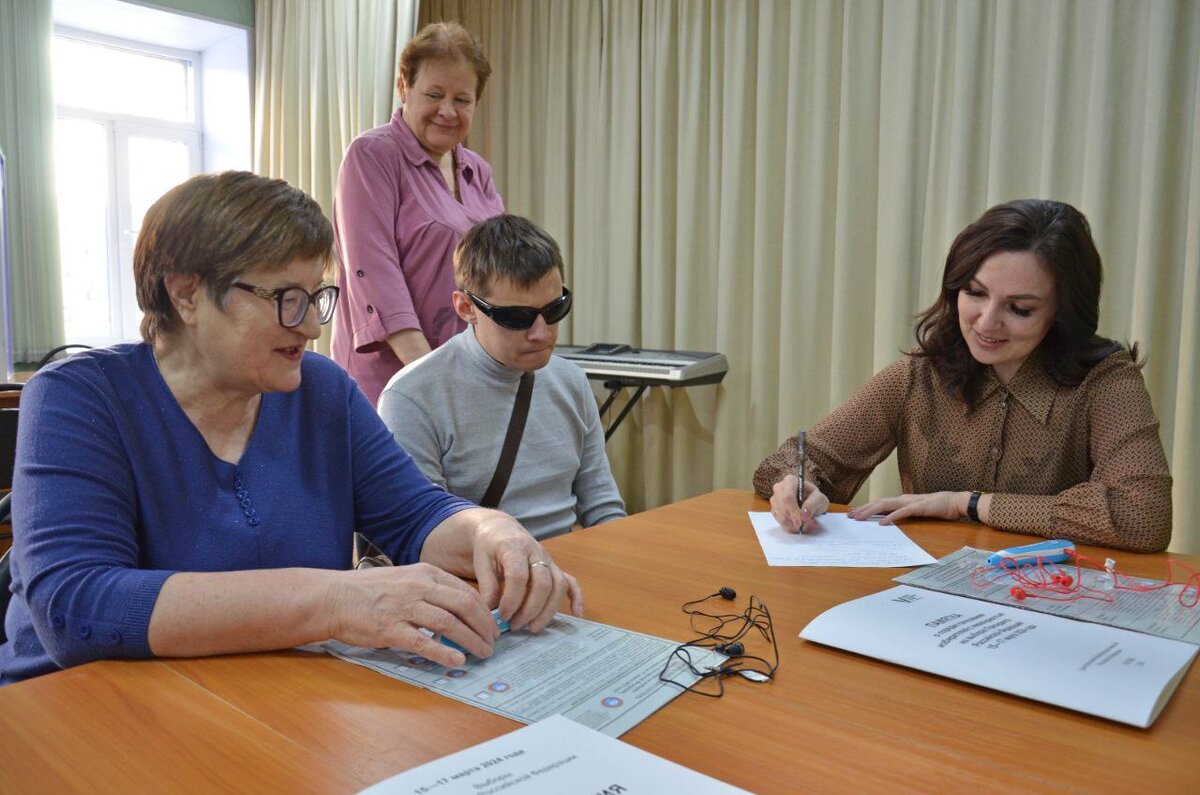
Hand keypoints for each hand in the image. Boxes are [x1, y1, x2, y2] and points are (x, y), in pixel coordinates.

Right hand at [324, 563, 497, 667]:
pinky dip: (444, 653)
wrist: (333, 597)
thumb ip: (430, 589)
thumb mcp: (404, 578)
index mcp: (425, 573)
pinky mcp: (390, 628)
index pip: (466, 591)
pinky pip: (424, 642)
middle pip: (465, 606)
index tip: (492, 626)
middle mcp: (419, 586)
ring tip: (482, 653)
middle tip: (492, 642)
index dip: (484, 611)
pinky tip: (457, 661)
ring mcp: (405, 607)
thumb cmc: (368, 590)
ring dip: (471, 641)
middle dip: (484, 627)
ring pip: (450, 623)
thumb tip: (457, 608)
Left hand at [470, 513, 584, 632]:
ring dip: (548, 610)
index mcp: (515, 548)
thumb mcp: (481, 562)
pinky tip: (577, 614)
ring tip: (532, 628)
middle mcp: (536, 552)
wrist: (500, 529)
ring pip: (558, 586)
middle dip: (530, 610)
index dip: (512, 600)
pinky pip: (571, 582)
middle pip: (542, 583)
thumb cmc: (489, 546)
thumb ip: (487, 586)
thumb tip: (491, 614)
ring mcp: (548, 560)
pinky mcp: (555, 568)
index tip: (502, 616)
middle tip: (515, 626)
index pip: (518, 576)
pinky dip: (577, 598)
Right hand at [770, 475, 829, 532]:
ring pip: (780, 517)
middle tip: (807, 525)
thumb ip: (813, 505)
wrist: (809, 501)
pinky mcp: (774, 510)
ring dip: (794, 525)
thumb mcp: (820, 499)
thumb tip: (803, 515)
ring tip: (807, 524)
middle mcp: (779, 488)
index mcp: (790, 481)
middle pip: (782, 508)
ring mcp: (775, 499)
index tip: (800, 522)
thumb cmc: (814, 497)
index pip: (787, 497)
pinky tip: (799, 525)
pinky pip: (780, 522)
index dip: (793, 511)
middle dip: (794, 520)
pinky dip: (791, 527)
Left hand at [846, 491, 968, 524]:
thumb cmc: (937, 507)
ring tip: (859, 517)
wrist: (955, 501)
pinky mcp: (918, 507)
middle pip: (878, 503)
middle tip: (850, 516)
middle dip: (863, 509)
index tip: (854, 512)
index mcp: (902, 500)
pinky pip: (902, 513)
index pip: (880, 503)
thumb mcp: (917, 511)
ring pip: (886, 505)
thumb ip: (904, 513)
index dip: (867, 507)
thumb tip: (891, 520)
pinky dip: (891, 517)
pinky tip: (882, 523)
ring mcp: (910, 502)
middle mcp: (903, 499)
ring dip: (871, 511)